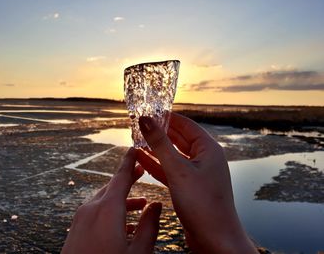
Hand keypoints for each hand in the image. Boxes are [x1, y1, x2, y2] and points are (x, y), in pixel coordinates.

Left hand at [62, 148, 161, 253]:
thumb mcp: (138, 252)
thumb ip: (149, 226)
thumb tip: (156, 206)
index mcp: (107, 210)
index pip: (121, 177)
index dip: (129, 162)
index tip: (134, 149)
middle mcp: (91, 210)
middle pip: (112, 188)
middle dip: (128, 181)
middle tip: (141, 173)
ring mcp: (80, 220)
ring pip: (104, 201)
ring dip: (122, 200)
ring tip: (140, 206)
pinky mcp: (75, 231)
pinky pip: (95, 213)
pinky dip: (111, 213)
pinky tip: (124, 226)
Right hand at [137, 113, 257, 253]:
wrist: (215, 240)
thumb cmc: (203, 204)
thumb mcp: (178, 170)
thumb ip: (160, 144)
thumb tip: (146, 120)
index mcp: (209, 149)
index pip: (185, 125)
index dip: (167, 116)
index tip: (149, 111)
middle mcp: (204, 158)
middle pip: (178, 138)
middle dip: (159, 132)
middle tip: (139, 125)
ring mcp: (197, 173)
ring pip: (173, 155)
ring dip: (156, 149)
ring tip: (136, 140)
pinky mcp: (189, 186)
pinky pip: (171, 170)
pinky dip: (157, 165)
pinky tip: (142, 159)